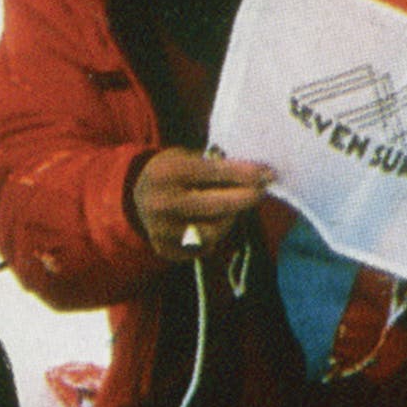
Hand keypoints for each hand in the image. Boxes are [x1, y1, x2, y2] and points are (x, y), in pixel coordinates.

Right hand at [132, 146, 274, 259]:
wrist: (136, 196)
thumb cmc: (174, 171)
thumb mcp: (189, 157)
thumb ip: (218, 166)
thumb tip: (259, 175)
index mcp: (167, 173)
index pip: (214, 173)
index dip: (246, 174)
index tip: (270, 174)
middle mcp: (160, 203)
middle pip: (216, 206)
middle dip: (246, 198)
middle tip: (262, 191)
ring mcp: (160, 230)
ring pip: (213, 232)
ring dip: (230, 219)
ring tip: (231, 208)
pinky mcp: (164, 249)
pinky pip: (204, 247)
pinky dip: (215, 235)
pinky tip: (212, 222)